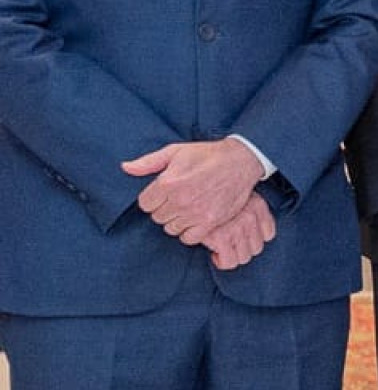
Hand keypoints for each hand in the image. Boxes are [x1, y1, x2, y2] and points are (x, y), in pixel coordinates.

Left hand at [124, 137, 265, 245]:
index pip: (145, 204)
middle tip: (177, 199)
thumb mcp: (175, 151)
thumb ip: (148, 162)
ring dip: (176, 221)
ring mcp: (195, 213)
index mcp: (168, 183)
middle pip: (157, 217)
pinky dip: (189, 232)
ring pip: (171, 229)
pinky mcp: (210, 222)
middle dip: (164, 209)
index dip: (153, 198)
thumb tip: (125, 168)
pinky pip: (189, 238)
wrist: (240, 161)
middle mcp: (179, 200)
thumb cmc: (206, 155)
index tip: (163, 193)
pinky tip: (194, 220)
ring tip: (187, 209)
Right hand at [203, 195, 276, 271]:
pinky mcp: (221, 237)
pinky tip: (214, 253)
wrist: (194, 189)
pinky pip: (229, 262)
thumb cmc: (211, 194)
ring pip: (244, 257)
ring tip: (221, 247)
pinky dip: (221, 261)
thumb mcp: (237, 193)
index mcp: (258, 205)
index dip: (254, 238)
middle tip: (229, 243)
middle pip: (256, 248)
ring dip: (232, 255)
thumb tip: (254, 227)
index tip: (242, 238)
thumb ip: (248, 208)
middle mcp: (250, 216)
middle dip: (242, 248)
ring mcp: (237, 228)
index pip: (268, 234)